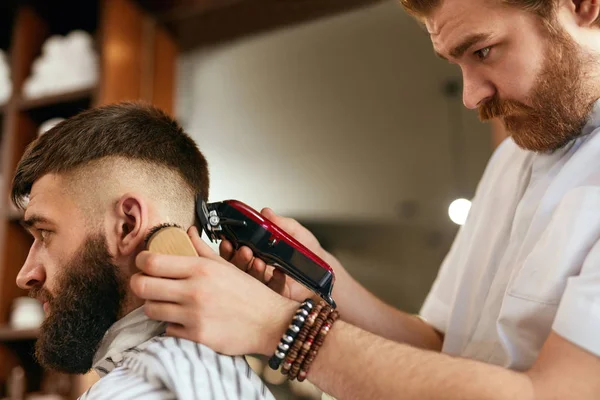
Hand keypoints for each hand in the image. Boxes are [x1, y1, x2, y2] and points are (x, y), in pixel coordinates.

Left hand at [131, 226, 298, 355]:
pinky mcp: (196, 336)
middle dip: (139, 283)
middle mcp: (194, 291)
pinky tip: (182, 318)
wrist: (270, 322)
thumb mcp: (226, 266)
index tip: (142, 262)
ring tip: (165, 301)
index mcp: (201, 269)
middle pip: (143, 286)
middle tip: (144, 282)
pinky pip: (167, 329)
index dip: (141, 261)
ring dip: (154, 305)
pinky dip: (171, 324)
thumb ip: (202, 249)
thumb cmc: (251, 294)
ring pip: (151, 309)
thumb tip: (187, 233)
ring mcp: (194, 315)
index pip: (152, 262)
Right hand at [220, 208, 342, 302]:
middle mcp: (258, 268)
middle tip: (244, 251)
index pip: (236, 250)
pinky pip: (271, 291)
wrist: (325, 270)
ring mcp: (266, 284)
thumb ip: (280, 223)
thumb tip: (266, 212)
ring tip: (259, 261)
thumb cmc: (309, 252)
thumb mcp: (295, 232)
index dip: (229, 247)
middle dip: (238, 258)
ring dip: (252, 270)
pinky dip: (274, 280)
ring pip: (250, 280)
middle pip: (238, 267)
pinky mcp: (277, 297)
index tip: (228, 240)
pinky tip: (279, 273)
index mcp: (258, 252)